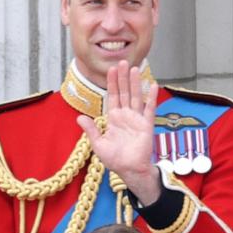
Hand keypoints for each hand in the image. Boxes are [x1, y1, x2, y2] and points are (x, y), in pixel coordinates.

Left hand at [77, 62, 159, 203]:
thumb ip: (90, 130)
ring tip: (135, 68)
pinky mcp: (147, 125)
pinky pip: (149, 109)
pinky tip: (153, 85)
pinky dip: (151, 97)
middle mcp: (126, 116)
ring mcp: (137, 119)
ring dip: (135, 83)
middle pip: (124, 92)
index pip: (113, 96)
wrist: (129, 170)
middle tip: (123, 61)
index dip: (112, 83)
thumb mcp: (98, 144)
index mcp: (114, 119)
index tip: (112, 69)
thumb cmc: (115, 160)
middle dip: (123, 77)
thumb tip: (79, 117)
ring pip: (136, 97)